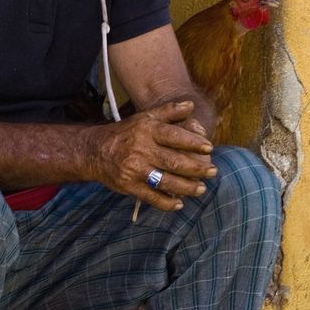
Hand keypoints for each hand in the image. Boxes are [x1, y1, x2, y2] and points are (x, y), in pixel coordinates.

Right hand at [88, 100, 216, 211]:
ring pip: (166, 181)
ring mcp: (134, 169)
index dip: (193, 142)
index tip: (209, 147)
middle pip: (174, 161)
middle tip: (213, 171)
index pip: (174, 136)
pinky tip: (179, 203)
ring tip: (202, 188)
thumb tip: (191, 106)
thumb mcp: (145, 117)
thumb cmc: (126, 132)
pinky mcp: (129, 186)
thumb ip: (169, 111)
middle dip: (197, 168)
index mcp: (146, 130)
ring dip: (187, 187)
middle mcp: (141, 149)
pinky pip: (152, 197)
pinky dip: (167, 203)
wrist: (96, 150)